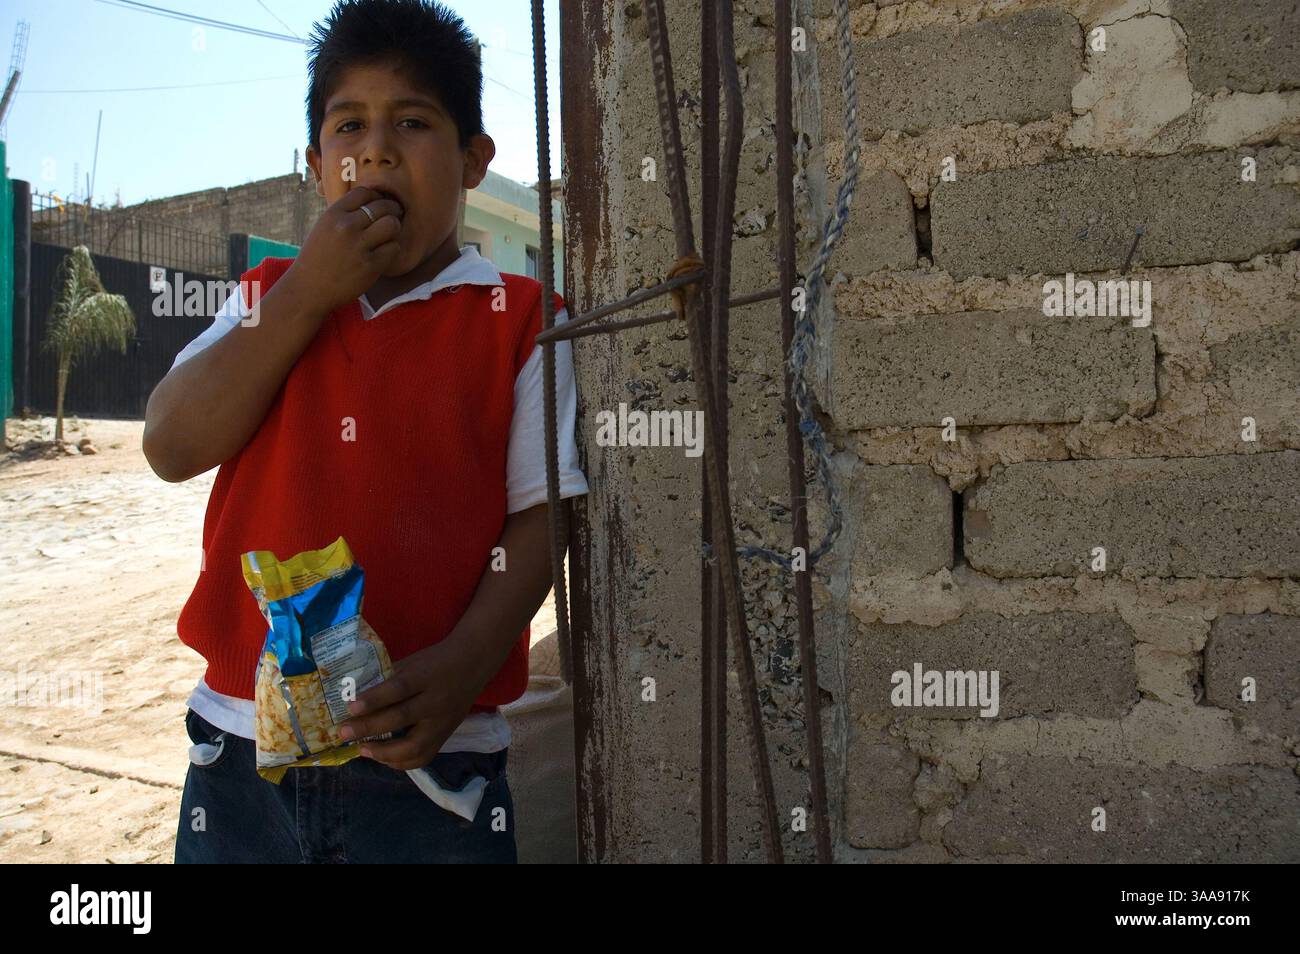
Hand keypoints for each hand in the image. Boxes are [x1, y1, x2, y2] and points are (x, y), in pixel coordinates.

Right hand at [286, 186, 403, 314]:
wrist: (308, 289)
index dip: (377, 196)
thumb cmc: (317, 258)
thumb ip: (344, 214)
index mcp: (333, 214)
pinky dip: (392, 249)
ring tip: (389, 235)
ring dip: (394, 229)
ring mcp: (359, 246)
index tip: (379, 204)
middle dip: (392, 210)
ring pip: (392, 225)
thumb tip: (373, 201)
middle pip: (383, 206)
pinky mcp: (370, 265)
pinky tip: (385, 252)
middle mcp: (346, 227)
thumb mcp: (324, 227)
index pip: (364, 192)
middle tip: (394, 216)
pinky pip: (394, 248)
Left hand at [337, 638, 483, 770]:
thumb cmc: (436, 660)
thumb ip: (389, 678)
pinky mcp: (446, 735)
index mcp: (425, 676)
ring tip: (363, 750)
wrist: (474, 663)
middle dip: (369, 728)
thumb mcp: (413, 662)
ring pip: (415, 746)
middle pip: (401, 718)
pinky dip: (402, 762)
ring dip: (385, 753)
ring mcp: (443, 721)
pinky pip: (424, 756)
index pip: (398, 689)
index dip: (373, 699)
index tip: (349, 707)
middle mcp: (436, 700)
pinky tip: (384, 758)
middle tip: (344, 732)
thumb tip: (356, 694)